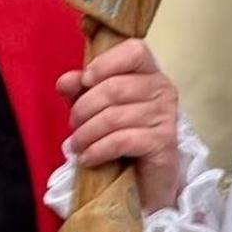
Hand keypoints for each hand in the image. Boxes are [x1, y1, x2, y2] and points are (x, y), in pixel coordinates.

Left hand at [57, 37, 180, 212]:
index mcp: (150, 73)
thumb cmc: (123, 136)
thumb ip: (80, 90)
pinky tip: (88, 158)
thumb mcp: (96, 108)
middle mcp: (163, 89)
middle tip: (73, 125)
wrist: (147, 181)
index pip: (134, 51)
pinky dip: (98, 150)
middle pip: (114, 87)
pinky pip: (121, 140)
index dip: (105, 63)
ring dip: (86, 133)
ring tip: (77, 145)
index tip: (84, 81)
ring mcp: (166, 116)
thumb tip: (65, 81)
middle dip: (84, 107)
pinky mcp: (164, 143)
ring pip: (114, 116)